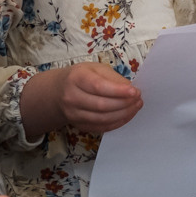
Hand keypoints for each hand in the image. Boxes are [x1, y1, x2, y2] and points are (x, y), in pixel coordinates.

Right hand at [25, 62, 142, 137]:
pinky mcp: (78, 125)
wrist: (57, 92)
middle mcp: (71, 97)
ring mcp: (73, 114)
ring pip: (102, 119)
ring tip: (135, 107)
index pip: (98, 87)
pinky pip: (101, 127)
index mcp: (76, 78)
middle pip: (101, 105)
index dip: (118, 91)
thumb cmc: (81, 77)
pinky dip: (116, 123)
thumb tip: (130, 89)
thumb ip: (113, 78)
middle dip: (124, 104)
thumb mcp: (95, 69)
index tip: (135, 91)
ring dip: (123, 115)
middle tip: (138, 100)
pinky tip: (126, 116)